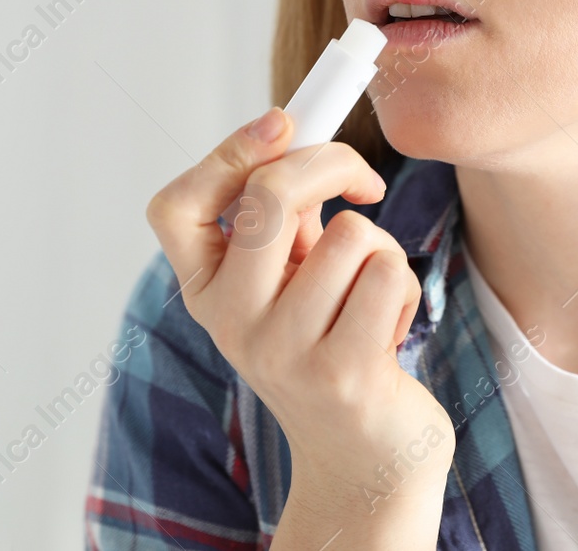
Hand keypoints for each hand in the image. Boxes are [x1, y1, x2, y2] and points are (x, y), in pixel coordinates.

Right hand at [146, 107, 453, 543]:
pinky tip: (389, 327)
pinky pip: (386, 271)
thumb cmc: (330, 342)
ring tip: (369, 292)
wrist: (364, 454)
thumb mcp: (290, 278)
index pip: (175, 207)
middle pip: (268, 198)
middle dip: (331, 163)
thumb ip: (283, 215)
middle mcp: (231, 323)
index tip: (281, 123)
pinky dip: (402, 283)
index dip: (226, 153)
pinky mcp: (344, 372)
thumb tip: (292, 128)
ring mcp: (284, 352)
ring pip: (347, 233)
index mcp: (206, 291)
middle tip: (362, 182)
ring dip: (378, 246)